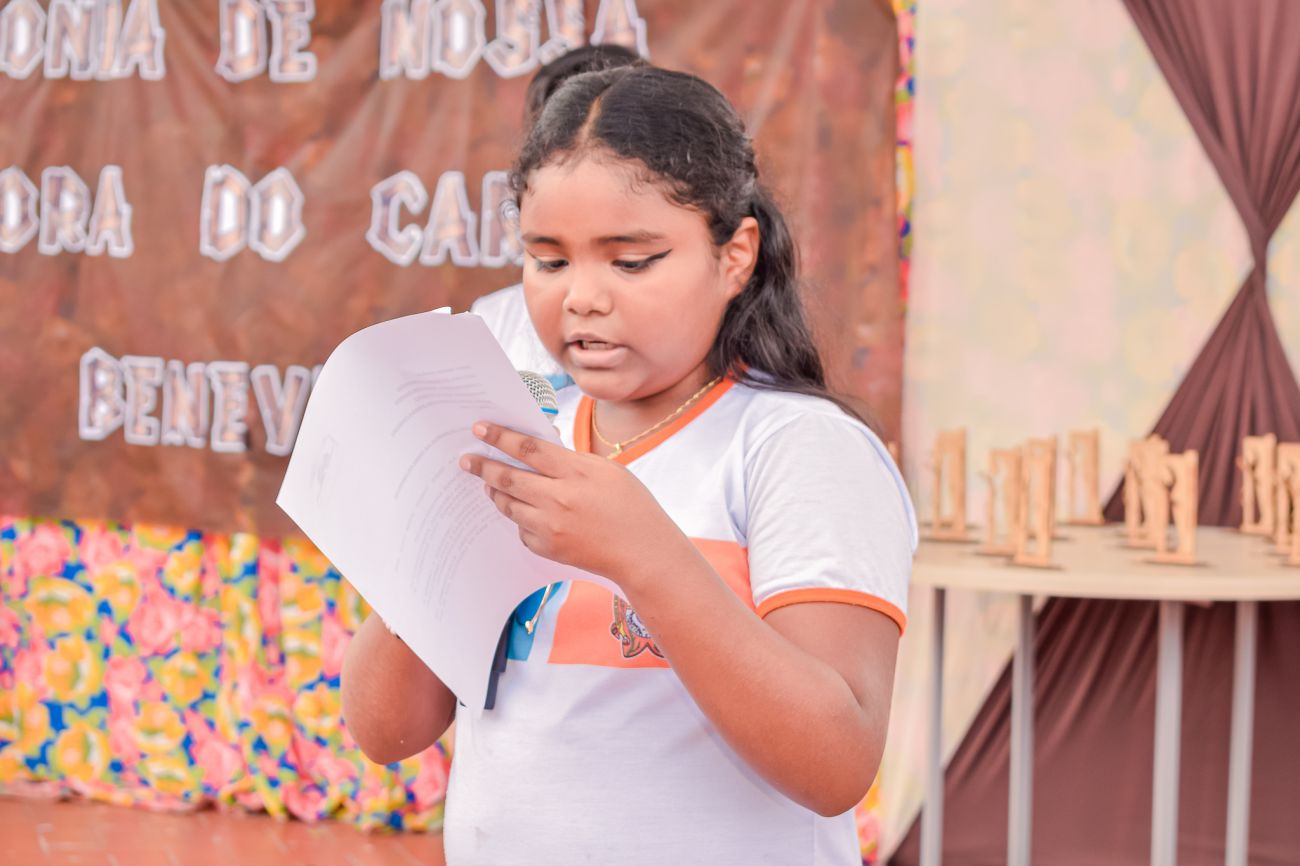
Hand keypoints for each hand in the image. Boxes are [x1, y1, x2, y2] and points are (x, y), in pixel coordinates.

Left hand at [459, 422, 686, 589]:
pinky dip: (520, 517)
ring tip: (488, 483)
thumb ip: (569, 459)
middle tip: (466, 459)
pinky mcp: (547, 549)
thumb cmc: (630, 505)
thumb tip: (536, 447)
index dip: (500, 437)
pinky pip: (521, 529)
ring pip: (508, 505)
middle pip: (507, 478)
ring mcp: (550, 527)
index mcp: (576, 473)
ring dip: (495, 491)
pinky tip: (525, 511)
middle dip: (482, 466)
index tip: (479, 429)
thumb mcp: (606, 469)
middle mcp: (558, 500)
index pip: (527, 449)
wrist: (642, 552)